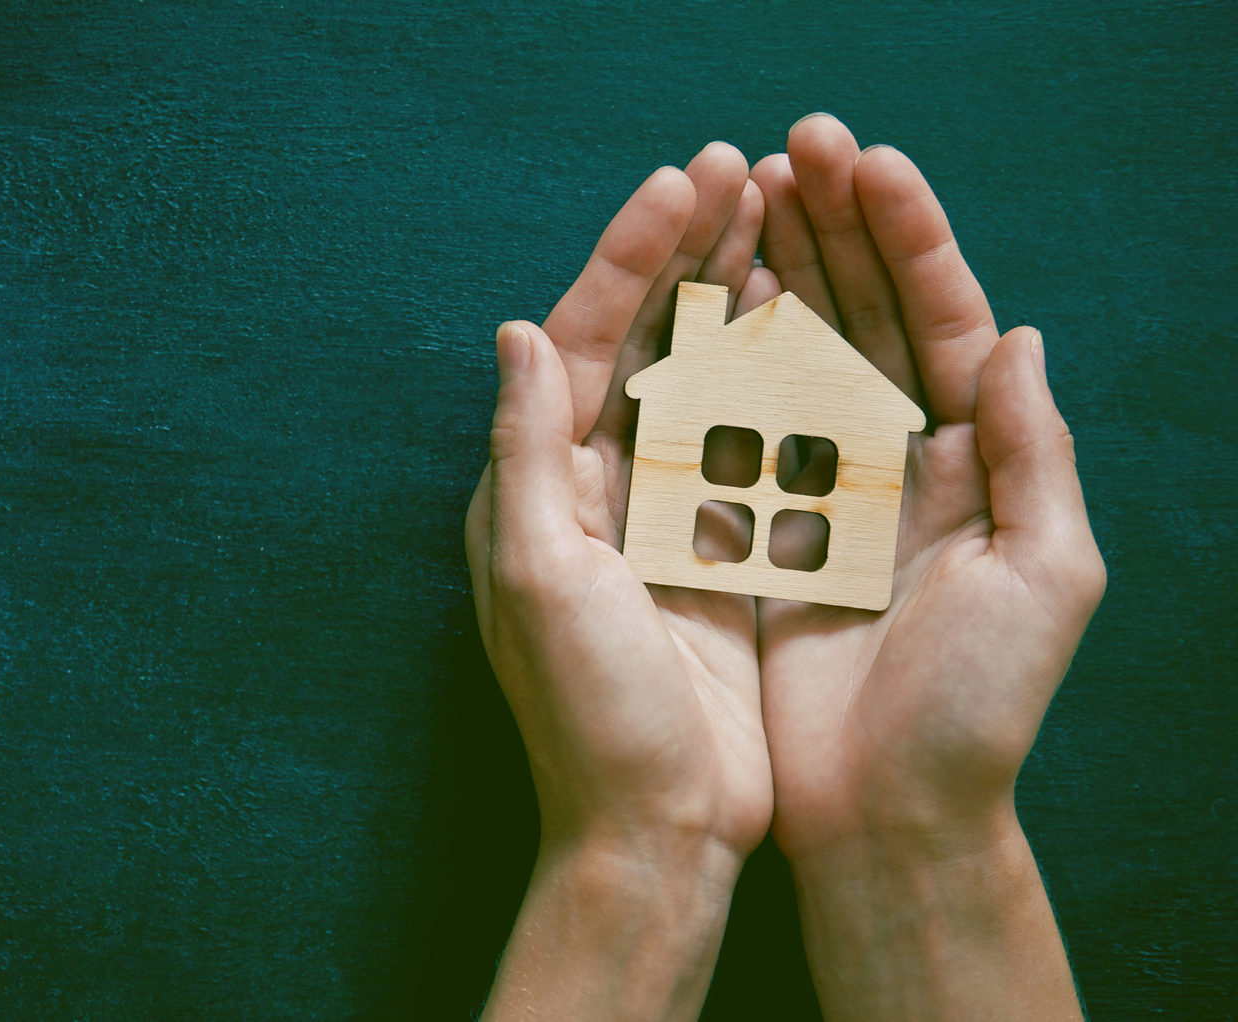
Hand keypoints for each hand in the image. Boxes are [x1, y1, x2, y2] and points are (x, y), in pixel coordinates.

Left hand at [465, 143, 777, 1018]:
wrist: (658, 824)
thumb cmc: (591, 713)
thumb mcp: (538, 576)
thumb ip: (526, 452)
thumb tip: (512, 329)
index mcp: (535, 486)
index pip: (574, 342)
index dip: (625, 260)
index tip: (678, 186)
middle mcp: (586, 489)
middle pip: (634, 344)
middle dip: (679, 258)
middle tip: (735, 172)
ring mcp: (652, 516)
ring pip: (691, 380)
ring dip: (726, 300)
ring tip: (771, 220)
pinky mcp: (709, 550)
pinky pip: (740, 443)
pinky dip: (767, 381)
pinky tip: (800, 327)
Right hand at [750, 114, 1103, 1017]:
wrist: (885, 817)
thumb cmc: (977, 711)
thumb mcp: (1045, 578)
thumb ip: (1035, 454)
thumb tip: (1020, 334)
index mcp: (979, 463)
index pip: (948, 322)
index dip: (909, 239)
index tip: (863, 164)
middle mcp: (905, 464)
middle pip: (871, 321)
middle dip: (836, 231)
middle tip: (791, 148)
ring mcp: (828, 495)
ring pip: (800, 360)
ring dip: (777, 276)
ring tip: (743, 198)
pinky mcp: (762, 532)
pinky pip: (740, 432)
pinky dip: (723, 368)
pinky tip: (702, 309)